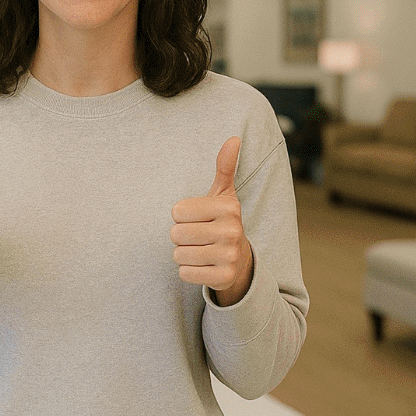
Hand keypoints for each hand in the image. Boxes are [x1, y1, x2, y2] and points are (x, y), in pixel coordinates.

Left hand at [170, 137, 253, 303]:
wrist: (239, 260)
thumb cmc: (222, 222)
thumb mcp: (223, 194)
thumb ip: (224, 167)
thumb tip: (233, 138)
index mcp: (228, 208)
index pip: (177, 211)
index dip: (181, 216)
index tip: (197, 218)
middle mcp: (232, 231)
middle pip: (176, 233)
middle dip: (181, 236)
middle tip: (198, 236)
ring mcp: (229, 256)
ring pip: (178, 254)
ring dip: (184, 254)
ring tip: (201, 250)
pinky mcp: (223, 277)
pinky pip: (185, 273)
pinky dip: (189, 271)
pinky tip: (203, 265)